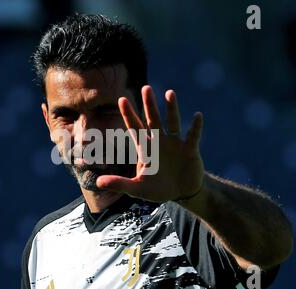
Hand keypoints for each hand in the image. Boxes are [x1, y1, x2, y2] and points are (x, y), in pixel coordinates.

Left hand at [96, 85, 204, 202]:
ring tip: (170, 93)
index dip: (128, 115)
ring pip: (172, 122)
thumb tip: (97, 183)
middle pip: (153, 120)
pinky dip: (195, 127)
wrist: (181, 192)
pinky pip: (193, 136)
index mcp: (145, 148)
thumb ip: (119, 184)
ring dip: (172, 109)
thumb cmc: (158, 189)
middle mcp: (159, 141)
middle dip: (149, 105)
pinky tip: (197, 116)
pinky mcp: (190, 150)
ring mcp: (175, 144)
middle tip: (146, 88)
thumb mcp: (137, 188)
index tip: (121, 99)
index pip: (135, 128)